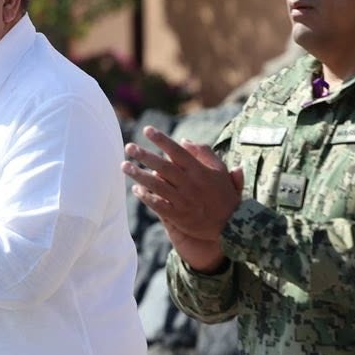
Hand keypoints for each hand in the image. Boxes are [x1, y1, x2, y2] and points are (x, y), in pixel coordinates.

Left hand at [123, 128, 244, 271]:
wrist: (230, 224)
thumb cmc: (223, 193)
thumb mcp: (220, 170)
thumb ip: (203, 153)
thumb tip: (183, 140)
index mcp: (200, 171)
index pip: (177, 151)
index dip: (162, 140)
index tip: (147, 130)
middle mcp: (190, 184)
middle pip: (163, 167)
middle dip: (144, 156)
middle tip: (129, 147)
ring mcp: (183, 200)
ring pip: (157, 185)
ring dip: (139, 175)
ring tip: (124, 166)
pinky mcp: (178, 215)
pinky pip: (158, 204)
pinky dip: (146, 197)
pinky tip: (135, 190)